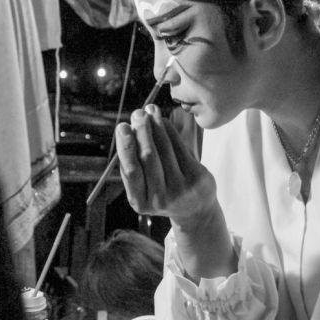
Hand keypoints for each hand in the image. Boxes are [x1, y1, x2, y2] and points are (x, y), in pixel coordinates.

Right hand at [115, 106, 217, 227]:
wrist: (195, 209)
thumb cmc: (162, 192)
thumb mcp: (144, 188)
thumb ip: (134, 166)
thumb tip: (126, 131)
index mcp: (140, 202)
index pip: (131, 171)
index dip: (126, 146)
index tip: (122, 126)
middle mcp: (160, 200)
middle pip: (148, 158)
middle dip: (142, 132)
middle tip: (137, 113)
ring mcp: (181, 190)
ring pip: (165, 150)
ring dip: (156, 127)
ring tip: (149, 110)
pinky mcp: (197, 179)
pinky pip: (180, 149)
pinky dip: (170, 132)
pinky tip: (163, 120)